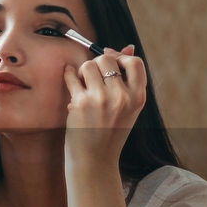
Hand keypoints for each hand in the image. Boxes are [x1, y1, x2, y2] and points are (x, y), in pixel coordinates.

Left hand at [63, 44, 145, 166]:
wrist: (95, 160)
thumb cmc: (110, 132)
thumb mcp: (128, 108)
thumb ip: (128, 80)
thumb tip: (128, 46)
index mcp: (138, 97)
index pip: (135, 62)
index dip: (121, 57)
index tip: (111, 61)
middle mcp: (122, 97)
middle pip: (107, 59)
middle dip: (97, 63)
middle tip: (93, 76)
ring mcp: (101, 99)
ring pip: (88, 65)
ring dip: (82, 71)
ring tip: (82, 84)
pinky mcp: (81, 103)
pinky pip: (71, 76)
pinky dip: (68, 75)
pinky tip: (70, 79)